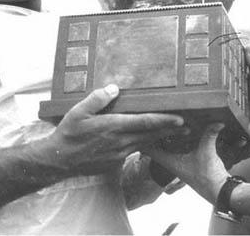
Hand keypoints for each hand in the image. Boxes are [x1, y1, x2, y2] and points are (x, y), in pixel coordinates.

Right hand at [41, 84, 188, 175]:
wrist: (60, 160)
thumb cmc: (69, 133)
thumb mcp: (78, 111)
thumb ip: (97, 99)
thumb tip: (113, 88)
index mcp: (113, 127)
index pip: (145, 123)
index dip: (164, 120)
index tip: (180, 119)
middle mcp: (120, 141)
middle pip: (151, 134)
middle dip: (171, 129)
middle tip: (189, 126)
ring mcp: (120, 152)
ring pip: (147, 143)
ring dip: (162, 137)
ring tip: (178, 132)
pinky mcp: (117, 160)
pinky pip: (137, 149)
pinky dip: (149, 144)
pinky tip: (155, 139)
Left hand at [146, 123, 249, 203]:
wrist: (219, 191)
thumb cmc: (208, 178)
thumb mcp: (207, 153)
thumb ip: (209, 136)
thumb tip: (217, 122)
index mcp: (170, 161)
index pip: (149, 149)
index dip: (142, 138)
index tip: (139, 126)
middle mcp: (172, 162)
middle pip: (155, 147)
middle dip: (152, 134)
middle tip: (148, 120)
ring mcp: (179, 162)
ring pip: (165, 147)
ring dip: (163, 137)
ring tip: (159, 123)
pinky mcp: (188, 161)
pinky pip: (176, 148)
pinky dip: (175, 140)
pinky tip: (178, 131)